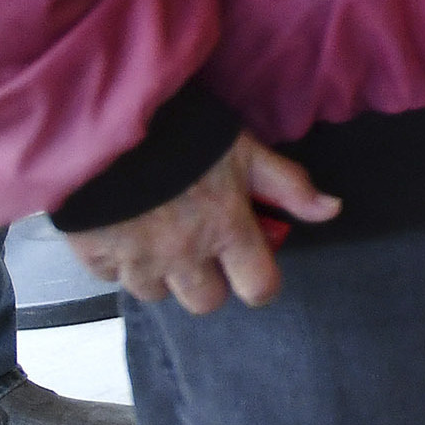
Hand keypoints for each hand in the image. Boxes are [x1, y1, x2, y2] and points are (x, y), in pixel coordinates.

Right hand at [74, 133, 342, 313]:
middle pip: (205, 302)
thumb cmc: (183, 133)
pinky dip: (116, 262)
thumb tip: (331, 209)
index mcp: (227, 229)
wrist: (107, 122)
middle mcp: (184, 254)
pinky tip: (120, 230)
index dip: (258, 283)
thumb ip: (288, 185)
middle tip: (199, 250)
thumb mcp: (246, 150)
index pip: (259, 288)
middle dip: (206, 282)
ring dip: (160, 273)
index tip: (250, 268)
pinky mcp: (94, 255)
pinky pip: (110, 278)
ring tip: (156, 237)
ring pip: (155, 294)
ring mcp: (137, 259)